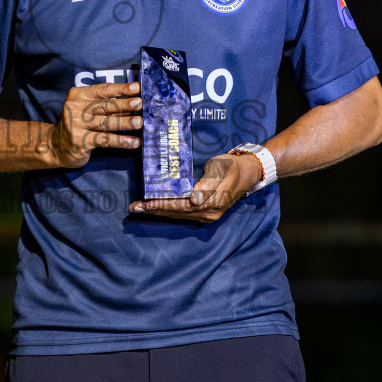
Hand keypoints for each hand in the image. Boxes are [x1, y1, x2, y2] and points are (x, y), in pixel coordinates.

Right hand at [51, 81, 141, 167]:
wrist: (55, 146)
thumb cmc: (78, 124)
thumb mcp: (86, 109)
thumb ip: (104, 104)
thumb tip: (132, 102)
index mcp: (78, 95)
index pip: (103, 90)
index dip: (121, 89)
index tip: (136, 88)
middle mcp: (76, 108)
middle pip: (105, 105)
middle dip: (124, 104)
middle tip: (140, 104)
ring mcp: (77, 125)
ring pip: (105, 123)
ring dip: (124, 122)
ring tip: (139, 123)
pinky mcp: (80, 141)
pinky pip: (104, 140)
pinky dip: (121, 141)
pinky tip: (133, 142)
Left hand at [130, 151, 262, 222]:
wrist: (247, 172)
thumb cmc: (232, 167)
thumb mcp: (221, 170)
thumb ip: (208, 184)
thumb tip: (195, 200)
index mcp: (212, 203)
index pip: (182, 206)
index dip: (163, 205)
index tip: (146, 203)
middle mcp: (208, 213)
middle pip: (176, 213)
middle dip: (154, 210)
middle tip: (134, 207)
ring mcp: (206, 214)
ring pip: (178, 214)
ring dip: (158, 212)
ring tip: (139, 208)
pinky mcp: (204, 211)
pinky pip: (182, 212)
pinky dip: (167, 210)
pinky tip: (155, 207)